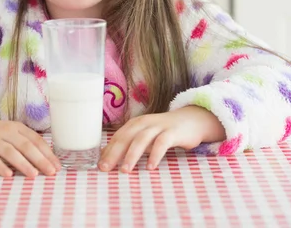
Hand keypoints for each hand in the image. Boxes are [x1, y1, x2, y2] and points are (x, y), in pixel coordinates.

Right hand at [0, 116, 60, 177]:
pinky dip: (0, 167)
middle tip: (51, 172)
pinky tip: (8, 175)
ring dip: (24, 164)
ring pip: (10, 152)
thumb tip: (45, 159)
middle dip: (40, 160)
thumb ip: (24, 142)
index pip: (36, 140)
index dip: (48, 153)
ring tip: (34, 175)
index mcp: (16, 128)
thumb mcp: (9, 133)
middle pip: (26, 146)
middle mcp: (5, 132)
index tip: (57, 166)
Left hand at [99, 106, 225, 172]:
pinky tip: (150, 167)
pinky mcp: (172, 132)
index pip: (117, 138)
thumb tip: (107, 157)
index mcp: (134, 124)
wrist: (191, 120)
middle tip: (105, 168)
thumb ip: (129, 144)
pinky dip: (155, 155)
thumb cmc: (163, 131)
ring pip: (141, 140)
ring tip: (125, 170)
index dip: (107, 151)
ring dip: (132, 155)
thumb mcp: (144, 136)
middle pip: (125, 138)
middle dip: (114, 154)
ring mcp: (158, 126)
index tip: (99, 166)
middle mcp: (144, 123)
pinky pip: (162, 143)